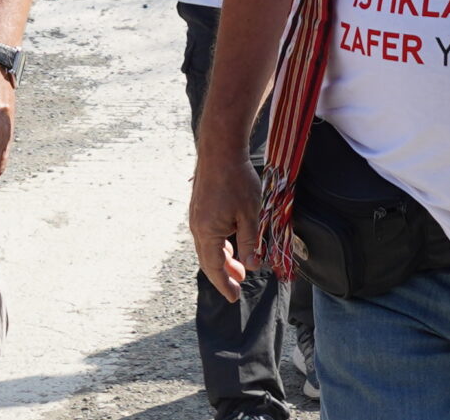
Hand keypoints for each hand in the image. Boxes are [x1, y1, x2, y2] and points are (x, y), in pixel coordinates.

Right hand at [189, 150, 262, 301]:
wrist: (220, 150)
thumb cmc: (237, 181)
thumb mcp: (250, 215)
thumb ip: (250, 243)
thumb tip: (252, 266)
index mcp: (208, 233)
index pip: (214, 268)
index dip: (224, 284)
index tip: (233, 298)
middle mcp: (197, 227)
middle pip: (209, 259)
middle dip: (224, 274)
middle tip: (237, 286)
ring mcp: (196, 216)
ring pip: (209, 246)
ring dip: (223, 258)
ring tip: (239, 267)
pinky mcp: (200, 206)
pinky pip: (208, 233)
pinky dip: (220, 243)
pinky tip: (231, 242)